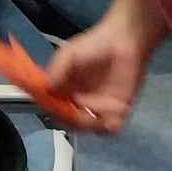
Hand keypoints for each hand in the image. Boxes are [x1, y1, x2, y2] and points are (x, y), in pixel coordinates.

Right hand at [43, 17, 152, 133]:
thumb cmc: (94, 45)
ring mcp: (97, 108)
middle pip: (69, 122)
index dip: (53, 111)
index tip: (58, 108)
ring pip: (88, 128)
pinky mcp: (117, 111)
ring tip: (100, 108)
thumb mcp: (68, 54)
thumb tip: (47, 88)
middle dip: (73, 120)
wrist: (125, 42)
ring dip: (92, 124)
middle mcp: (77, 102)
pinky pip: (110, 128)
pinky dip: (109, 126)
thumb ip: (56, 70)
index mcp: (62, 89)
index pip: (52, 107)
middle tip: (81, 111)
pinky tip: (113, 111)